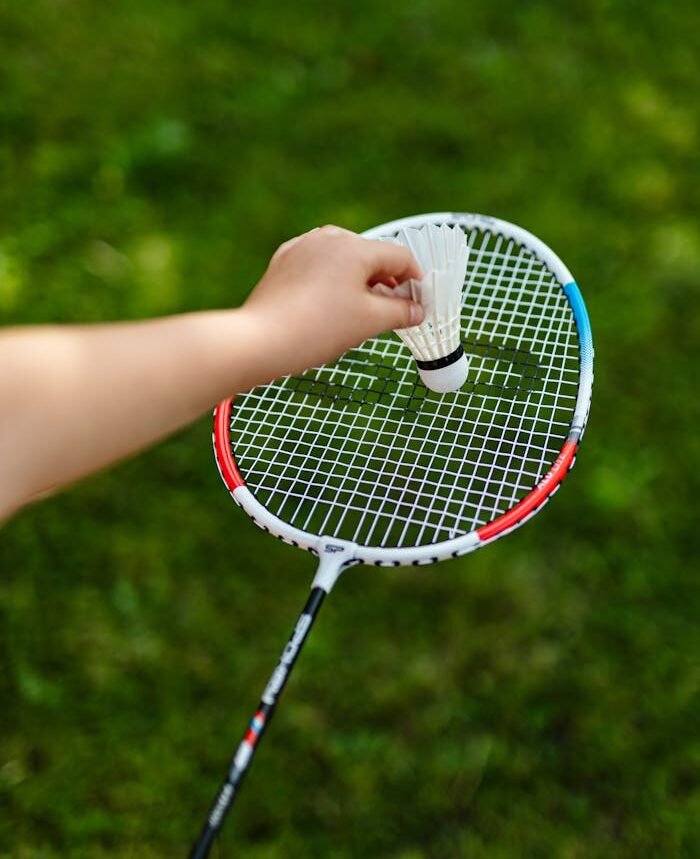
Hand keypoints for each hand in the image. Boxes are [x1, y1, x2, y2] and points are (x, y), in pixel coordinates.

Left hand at [239, 225, 423, 383]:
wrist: (262, 340)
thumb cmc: (318, 329)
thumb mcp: (369, 322)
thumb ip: (400, 312)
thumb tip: (416, 310)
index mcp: (355, 247)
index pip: (400, 257)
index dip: (415, 280)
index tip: (419, 302)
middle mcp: (328, 238)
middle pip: (371, 256)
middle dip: (386, 281)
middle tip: (393, 310)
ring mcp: (303, 247)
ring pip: (344, 260)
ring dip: (359, 281)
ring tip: (362, 311)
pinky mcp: (284, 261)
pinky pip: (319, 266)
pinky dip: (332, 282)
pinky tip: (330, 306)